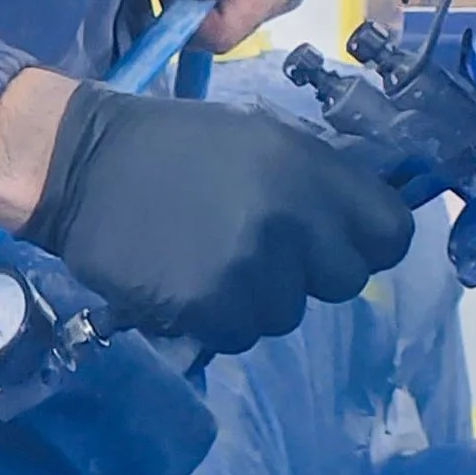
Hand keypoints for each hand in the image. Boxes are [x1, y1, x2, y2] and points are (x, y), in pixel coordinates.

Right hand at [18, 87, 413, 350]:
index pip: (391, 234)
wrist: (84, 165)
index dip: (372, 244)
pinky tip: (188, 282)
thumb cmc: (179, 147)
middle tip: (266, 252)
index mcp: (311, 169)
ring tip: (216, 261)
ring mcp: (250, 267)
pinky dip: (218, 320)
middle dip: (312, 273)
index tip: (344, 244)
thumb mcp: (265, 139)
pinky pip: (239, 334)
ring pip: (289, 314)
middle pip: (345, 281)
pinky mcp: (207, 306)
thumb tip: (369, 224)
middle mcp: (292, 219)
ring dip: (259, 299)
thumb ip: (321, 182)